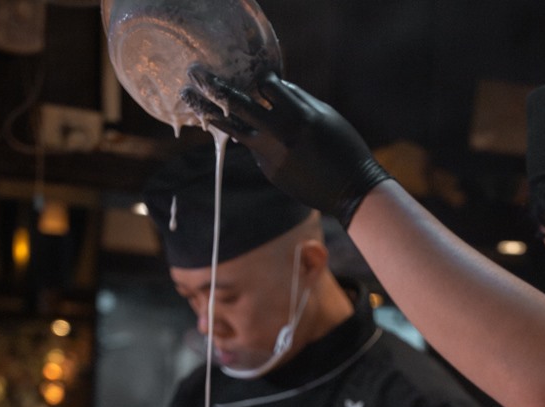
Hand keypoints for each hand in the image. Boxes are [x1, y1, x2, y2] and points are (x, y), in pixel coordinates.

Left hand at [181, 68, 391, 227]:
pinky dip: (258, 143)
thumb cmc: (344, 148)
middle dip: (216, 88)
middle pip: (238, 105)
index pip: (266, 86)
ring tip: (196, 105)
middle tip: (196, 76)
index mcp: (296, 115)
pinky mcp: (270, 173)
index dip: (262, 79)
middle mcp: (279, 135)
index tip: (260, 79)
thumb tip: (274, 87)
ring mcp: (271, 156)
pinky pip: (258, 151)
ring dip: (214, 116)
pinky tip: (266, 144)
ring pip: (236, 131)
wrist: (349, 191)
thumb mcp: (326, 116)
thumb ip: (298, 99)